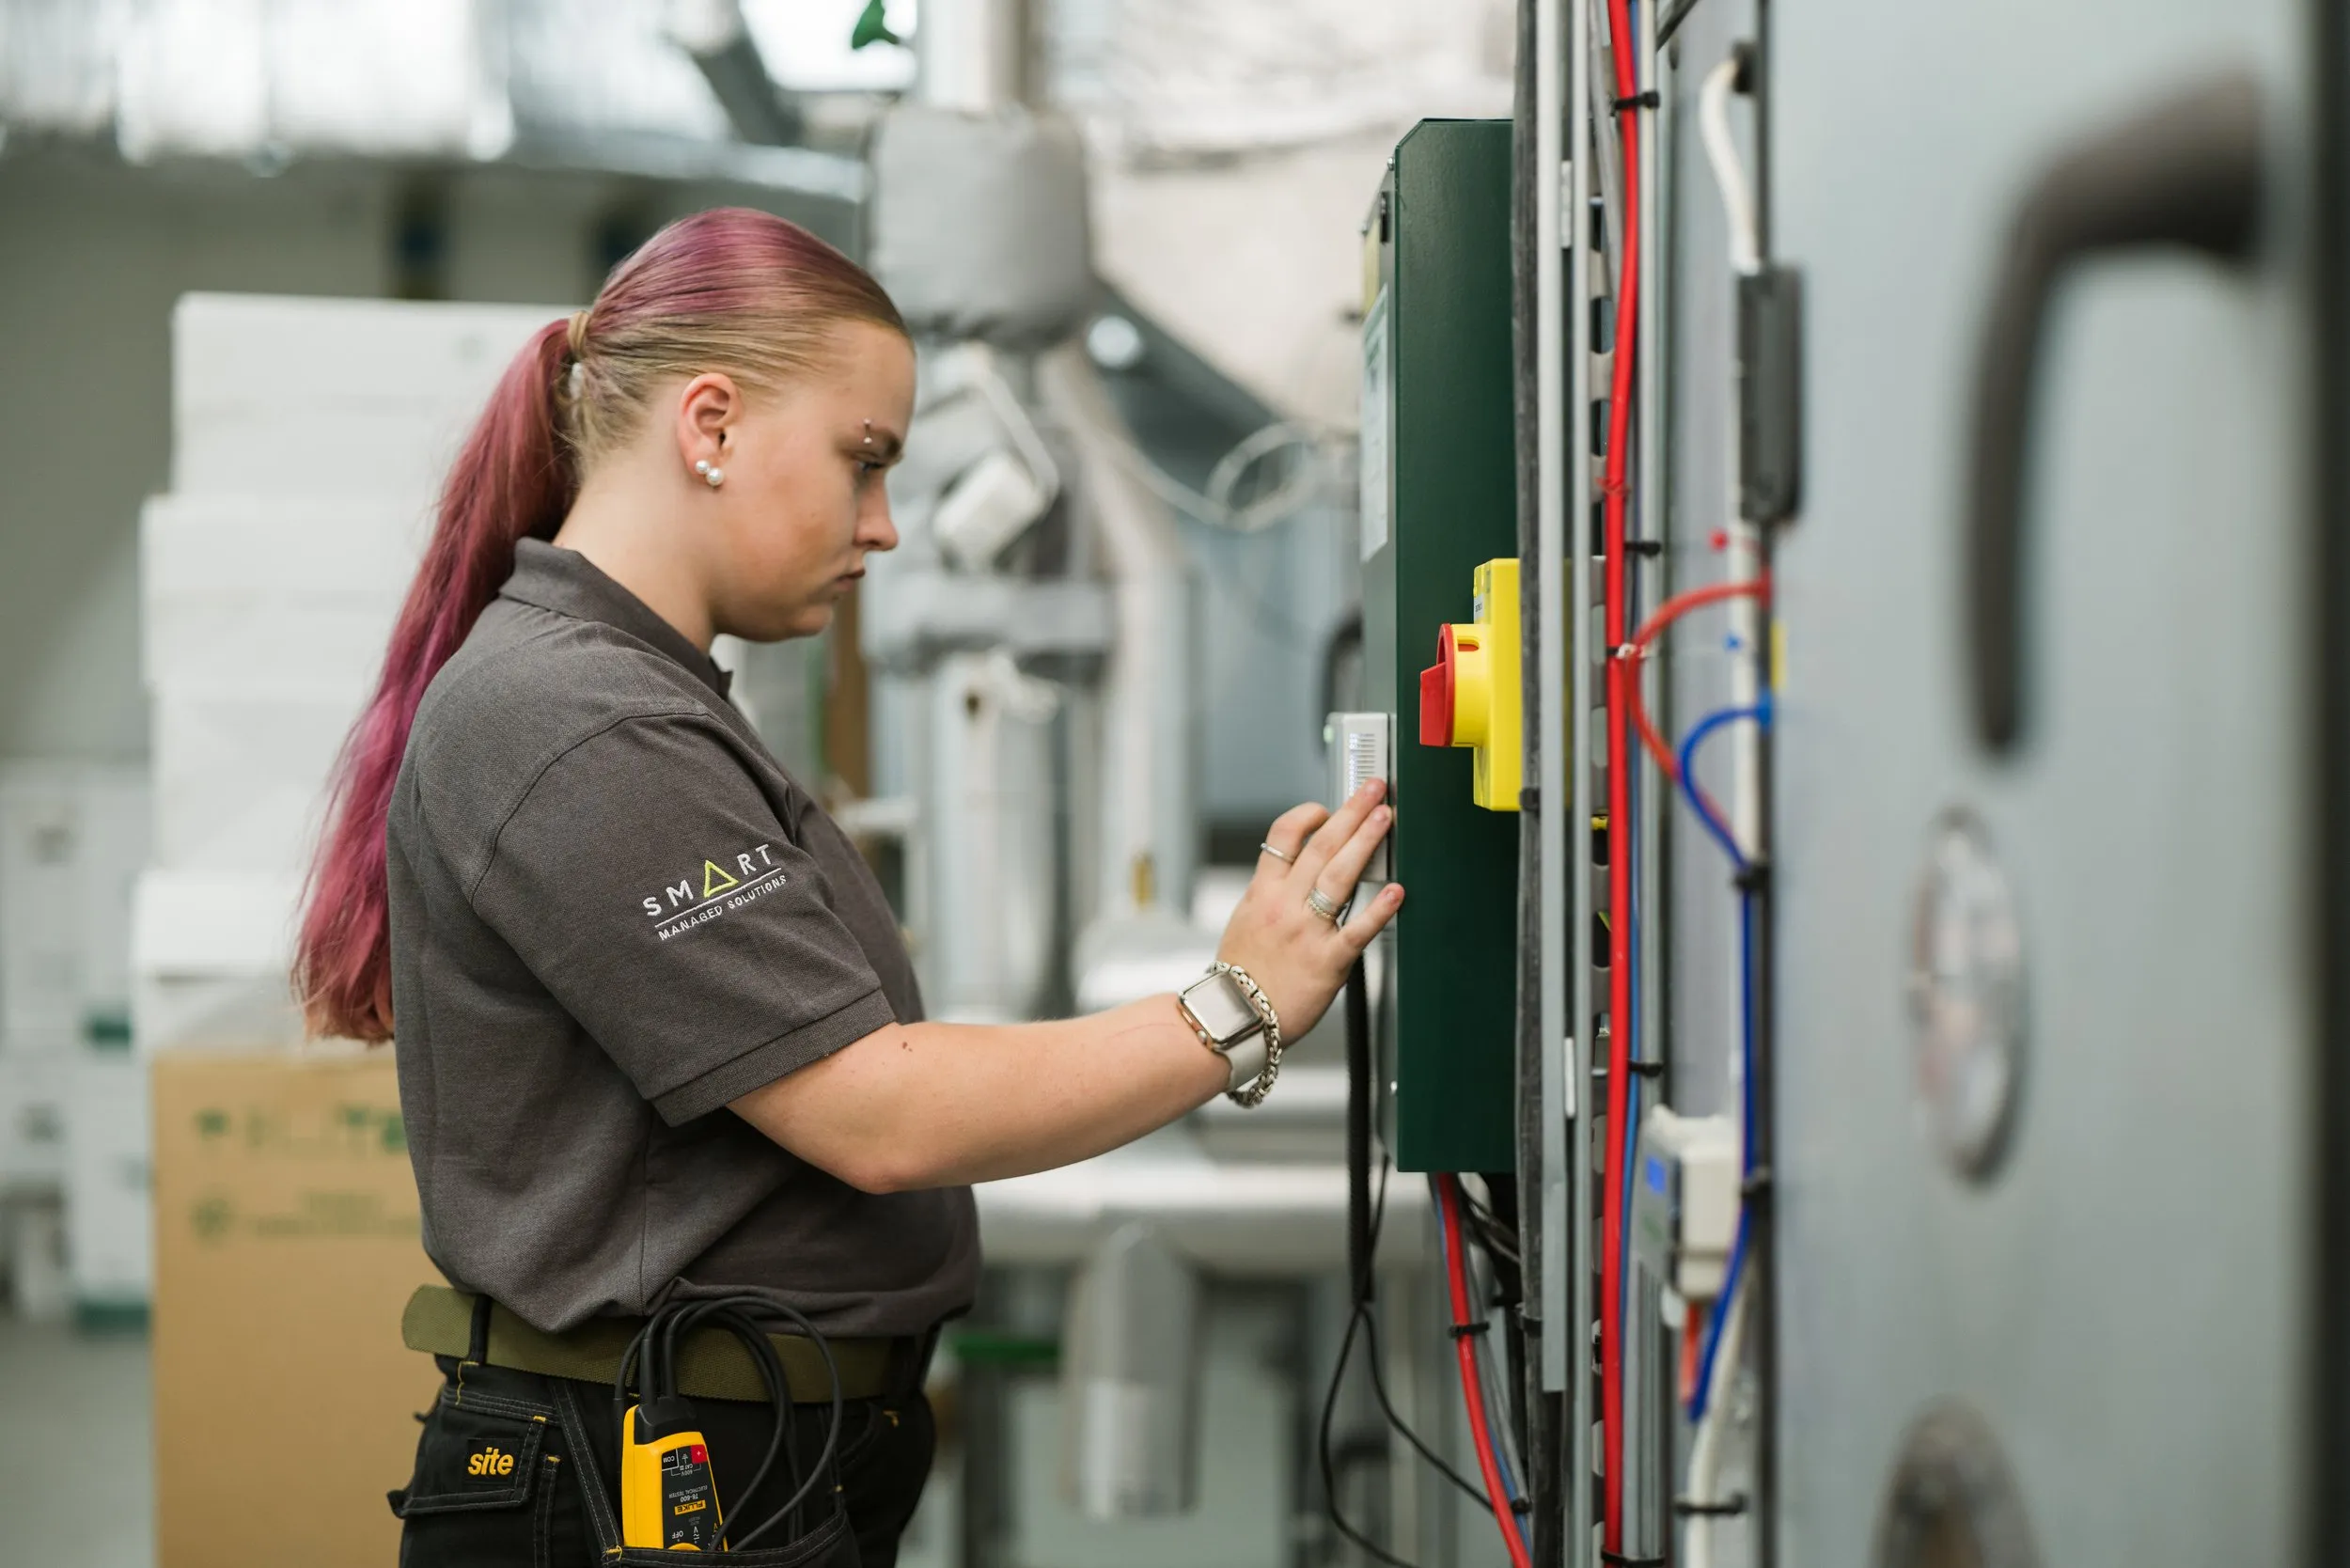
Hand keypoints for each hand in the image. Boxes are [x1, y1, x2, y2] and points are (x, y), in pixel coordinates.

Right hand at [1214, 780, 1404, 1040]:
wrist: (1233, 1018)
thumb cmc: (1240, 976)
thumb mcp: (1245, 922)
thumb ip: (1271, 895)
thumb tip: (1297, 872)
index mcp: (1262, 893)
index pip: (1283, 837)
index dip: (1307, 815)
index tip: (1328, 807)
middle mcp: (1284, 905)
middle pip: (1321, 847)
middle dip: (1350, 813)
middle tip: (1374, 790)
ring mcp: (1306, 932)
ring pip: (1339, 877)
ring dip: (1365, 843)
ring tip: (1385, 818)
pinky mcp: (1327, 962)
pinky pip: (1356, 930)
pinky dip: (1378, 910)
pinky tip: (1397, 891)